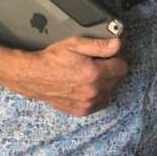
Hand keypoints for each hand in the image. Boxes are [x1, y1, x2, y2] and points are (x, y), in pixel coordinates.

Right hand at [0, 36, 126, 115]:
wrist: (33, 77)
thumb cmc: (53, 59)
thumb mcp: (76, 44)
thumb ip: (100, 45)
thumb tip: (118, 45)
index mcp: (95, 74)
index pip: (122, 67)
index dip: (115, 59)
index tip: (106, 57)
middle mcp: (94, 91)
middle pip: (118, 80)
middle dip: (112, 70)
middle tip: (97, 64)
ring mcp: (88, 103)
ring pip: (112, 92)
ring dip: (107, 83)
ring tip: (92, 75)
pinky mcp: (82, 111)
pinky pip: (102, 102)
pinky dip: (100, 94)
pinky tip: (89, 86)